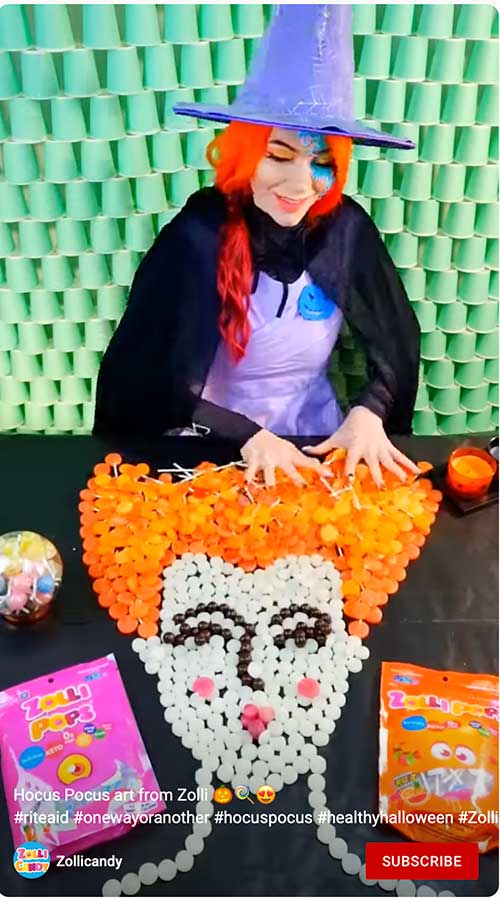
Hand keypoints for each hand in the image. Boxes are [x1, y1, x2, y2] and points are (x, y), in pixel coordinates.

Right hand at [241, 428, 331, 486]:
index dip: (318, 468)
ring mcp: (266, 462)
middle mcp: (279, 458)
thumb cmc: (273, 444)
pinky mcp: (253, 464)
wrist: (253, 435)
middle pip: (290, 471)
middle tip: (304, 487)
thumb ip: (299, 458)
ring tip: (271, 494)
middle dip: (297, 480)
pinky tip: (248, 486)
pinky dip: (250, 481)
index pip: (307, 461)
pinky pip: (251, 475)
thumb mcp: (288, 449)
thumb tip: (316, 465)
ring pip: (269, 478)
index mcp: (289, 454)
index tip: (329, 474)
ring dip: (270, 485)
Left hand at [303, 406, 419, 487]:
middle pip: (373, 464)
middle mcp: (369, 449)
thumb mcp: (334, 437)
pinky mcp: (389, 447)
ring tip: (404, 481)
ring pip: (389, 461)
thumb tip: (304, 451)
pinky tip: (416, 472)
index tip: (350, 481)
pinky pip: (399, 456)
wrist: (366, 414)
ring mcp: (380, 448)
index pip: (351, 461)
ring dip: (396, 471)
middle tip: (379, 488)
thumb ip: (321, 447)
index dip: (349, 470)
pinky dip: (408, 463)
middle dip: (376, 475)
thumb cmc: (348, 429)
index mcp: (354, 447)